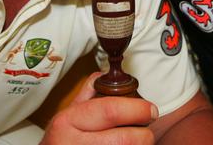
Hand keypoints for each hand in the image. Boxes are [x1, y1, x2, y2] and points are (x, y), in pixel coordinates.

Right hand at [41, 73, 157, 144]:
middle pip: (123, 139)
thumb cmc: (61, 140)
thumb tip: (107, 74)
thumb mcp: (69, 114)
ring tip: (135, 141)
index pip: (110, 110)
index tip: (151, 110)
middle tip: (147, 132)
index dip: (137, 109)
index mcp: (68, 120)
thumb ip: (88, 94)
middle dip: (143, 135)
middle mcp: (73, 143)